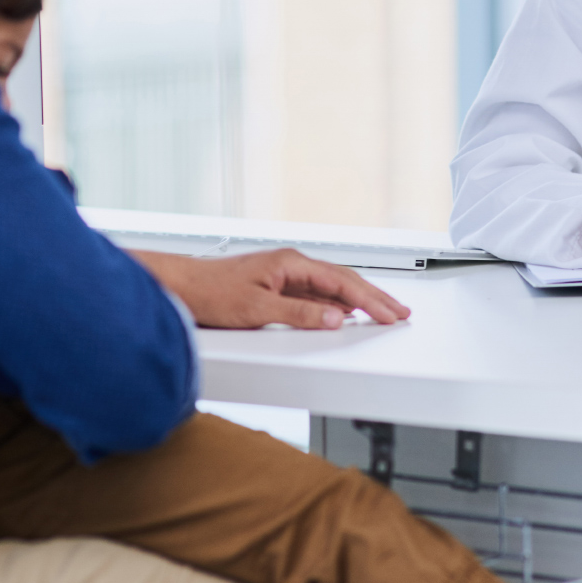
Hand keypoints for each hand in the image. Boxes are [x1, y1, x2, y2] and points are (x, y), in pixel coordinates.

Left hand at [131, 248, 410, 328]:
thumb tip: (337, 318)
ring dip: (358, 300)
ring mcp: (284, 275)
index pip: (342, 281)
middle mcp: (291, 265)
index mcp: (291, 263)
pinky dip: (337, 304)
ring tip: (383, 312)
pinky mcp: (276, 287)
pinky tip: (345, 314)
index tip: (391, 313)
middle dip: (374, 297)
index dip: (371, 299)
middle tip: (400, 313)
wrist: (181, 286)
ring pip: (331, 287)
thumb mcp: (258, 309)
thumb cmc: (211, 292)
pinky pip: (316, 295)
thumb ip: (300, 314)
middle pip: (343, 281)